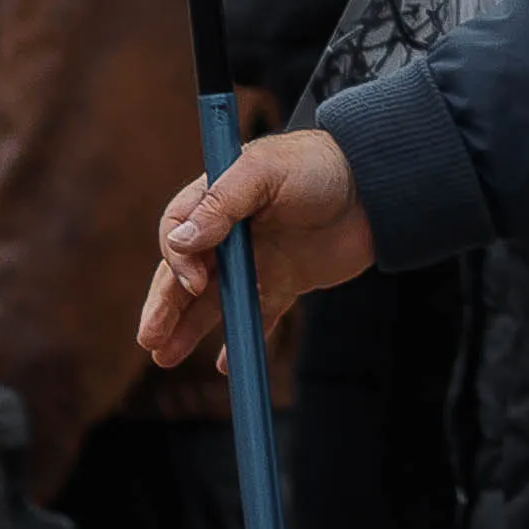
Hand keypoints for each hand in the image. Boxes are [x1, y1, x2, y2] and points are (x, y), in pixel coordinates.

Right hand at [140, 131, 368, 365]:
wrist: (379, 185)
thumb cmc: (320, 164)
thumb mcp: (266, 171)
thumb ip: (222, 202)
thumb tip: (182, 241)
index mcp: (220, 196)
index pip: (180, 232)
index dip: (178, 259)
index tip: (194, 281)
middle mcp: (234, 231)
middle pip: (187, 272)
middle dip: (165, 305)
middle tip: (149, 338)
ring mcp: (259, 258)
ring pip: (215, 300)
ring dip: (189, 327)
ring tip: (165, 356)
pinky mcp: (288, 281)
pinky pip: (259, 315)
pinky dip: (241, 338)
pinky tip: (227, 364)